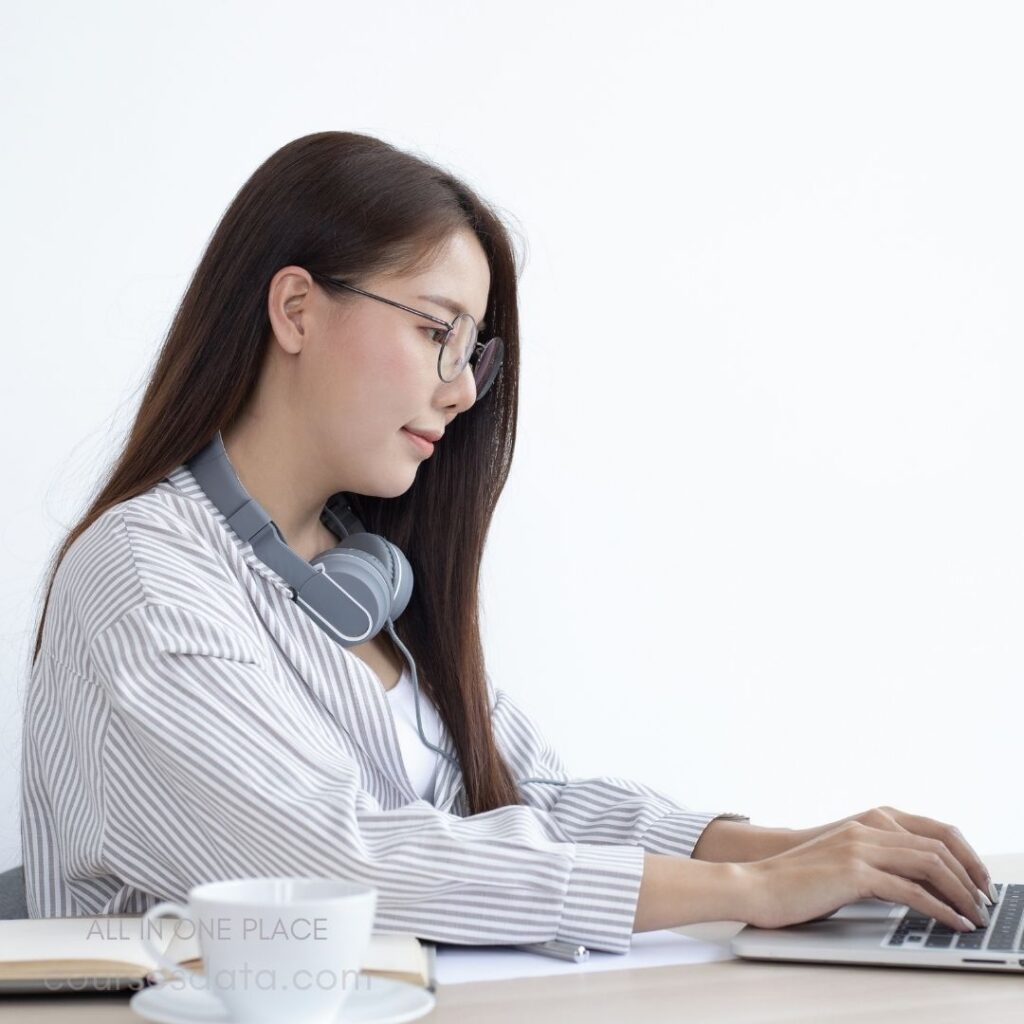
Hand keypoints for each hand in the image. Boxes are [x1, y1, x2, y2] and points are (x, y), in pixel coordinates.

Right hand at [736, 820, 990, 931]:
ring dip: (961, 892)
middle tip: (985, 901)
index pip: (931, 830)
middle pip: (938, 844)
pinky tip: (952, 922)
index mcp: (866, 824)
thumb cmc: (794, 880)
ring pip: (930, 864)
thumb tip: (914, 885)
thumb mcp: (841, 863)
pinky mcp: (854, 873)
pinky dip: (940, 908)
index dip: (962, 855)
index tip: (978, 881)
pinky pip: (910, 890)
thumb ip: (875, 863)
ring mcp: (860, 848)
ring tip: (975, 914)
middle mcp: (866, 829)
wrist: (756, 884)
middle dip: (970, 874)